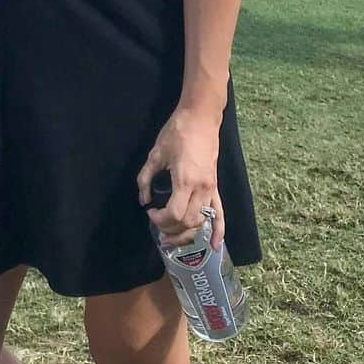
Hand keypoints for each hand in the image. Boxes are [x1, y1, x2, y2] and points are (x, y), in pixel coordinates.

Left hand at [137, 107, 224, 249]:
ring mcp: (211, 189)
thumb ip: (146, 178)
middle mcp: (201, 189)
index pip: (174, 214)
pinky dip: (218, 231)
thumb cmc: (176, 133)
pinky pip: (220, 213)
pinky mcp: (215, 187)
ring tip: (172, 239)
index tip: (150, 212)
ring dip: (187, 234)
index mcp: (185, 180)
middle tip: (158, 229)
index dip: (160, 220)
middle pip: (188, 222)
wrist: (200, 119)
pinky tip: (214, 244)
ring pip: (201, 221)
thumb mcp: (155, 154)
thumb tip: (144, 200)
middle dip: (171, 231)